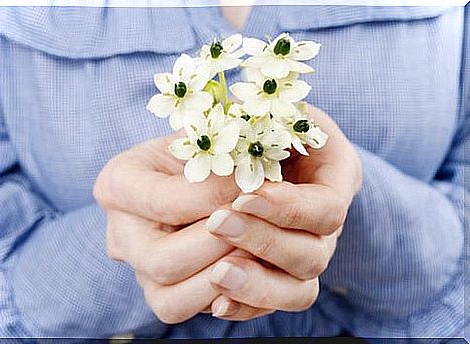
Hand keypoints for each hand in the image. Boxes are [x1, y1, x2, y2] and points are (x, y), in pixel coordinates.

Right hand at [93, 133, 242, 323]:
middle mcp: (120, 235)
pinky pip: (191, 311)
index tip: (255, 183)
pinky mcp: (164, 293)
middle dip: (220, 243)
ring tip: (258, 247)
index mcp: (118, 185)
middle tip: (258, 223)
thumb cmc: (203, 149)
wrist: (193, 175)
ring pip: (171, 301)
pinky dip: (229, 297)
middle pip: (162, 261)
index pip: (163, 201)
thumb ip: (219, 146)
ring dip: (226, 277)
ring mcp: (140, 270)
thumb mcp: (205, 136)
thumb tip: (256, 173)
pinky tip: (254, 268)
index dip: (214, 196)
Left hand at [205, 104, 361, 319]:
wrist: (253, 148)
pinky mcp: (281, 275)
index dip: (290, 209)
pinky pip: (272, 304)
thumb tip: (226, 133)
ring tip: (218, 274)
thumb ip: (252, 118)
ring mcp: (305, 251)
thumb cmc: (257, 120)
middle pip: (314, 254)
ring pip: (299, 290)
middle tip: (219, 224)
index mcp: (336, 175)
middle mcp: (326, 222)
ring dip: (259, 285)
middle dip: (266, 242)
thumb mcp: (259, 108)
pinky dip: (246, 305)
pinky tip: (216, 301)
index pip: (327, 208)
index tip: (245, 197)